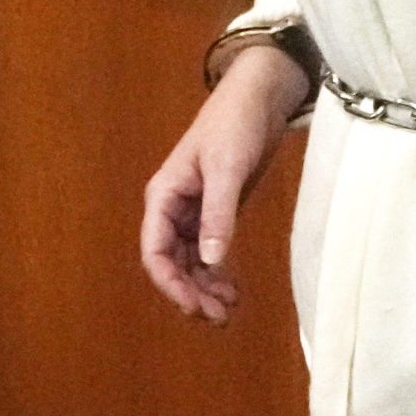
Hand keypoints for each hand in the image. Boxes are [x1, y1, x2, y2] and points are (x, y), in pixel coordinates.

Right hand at [138, 45, 310, 323]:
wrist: (260, 97)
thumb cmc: (235, 123)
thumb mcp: (227, 169)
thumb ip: (219, 214)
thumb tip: (211, 260)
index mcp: (164, 195)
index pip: (155, 251)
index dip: (171, 283)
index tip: (194, 306)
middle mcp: (173, 207)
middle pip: (172, 263)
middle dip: (190, 292)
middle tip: (219, 318)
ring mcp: (194, 211)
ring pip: (190, 262)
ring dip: (204, 287)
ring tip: (228, 309)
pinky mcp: (216, 211)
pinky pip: (209, 251)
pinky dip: (217, 272)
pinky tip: (232, 289)